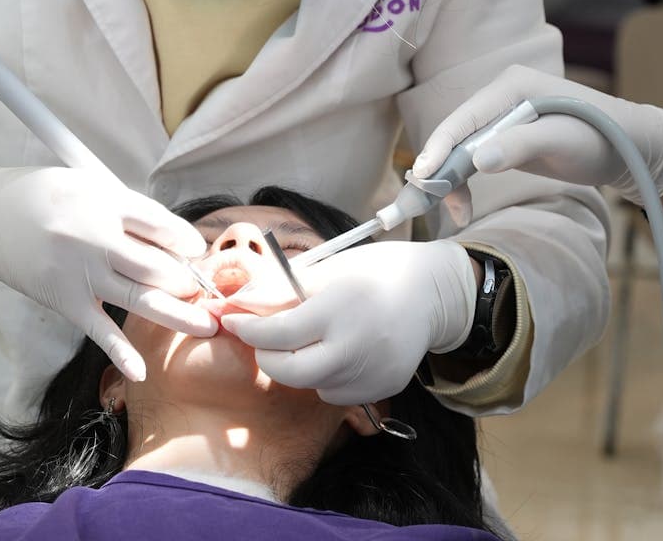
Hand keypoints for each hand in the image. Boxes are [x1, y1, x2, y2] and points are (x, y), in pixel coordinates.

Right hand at [0, 166, 214, 380]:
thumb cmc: (52, 198)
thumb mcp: (93, 187)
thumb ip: (133, 212)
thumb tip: (179, 241)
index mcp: (104, 204)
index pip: (158, 224)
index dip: (185, 239)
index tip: (199, 249)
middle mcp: (94, 240)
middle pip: (154, 266)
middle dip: (186, 280)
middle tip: (205, 290)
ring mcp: (80, 275)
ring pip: (138, 298)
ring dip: (176, 315)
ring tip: (207, 327)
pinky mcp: (67, 302)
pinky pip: (99, 330)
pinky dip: (120, 352)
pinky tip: (141, 371)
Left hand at [220, 240, 476, 404]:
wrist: (431, 291)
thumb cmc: (373, 271)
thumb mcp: (325, 269)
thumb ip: (279, 291)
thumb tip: (237, 305)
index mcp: (340, 308)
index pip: (279, 332)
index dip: (248, 329)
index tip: (231, 320)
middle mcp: (357, 346)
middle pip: (291, 373)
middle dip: (268, 358)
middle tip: (264, 341)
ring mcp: (372, 373)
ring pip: (313, 385)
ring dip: (299, 367)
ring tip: (314, 338)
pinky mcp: (383, 388)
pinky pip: (337, 392)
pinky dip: (327, 377)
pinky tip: (341, 351)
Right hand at [412, 64, 662, 204]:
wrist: (632, 148)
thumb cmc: (603, 137)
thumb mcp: (563, 141)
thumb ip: (520, 145)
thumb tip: (477, 160)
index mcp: (511, 85)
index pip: (463, 118)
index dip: (439, 148)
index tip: (422, 176)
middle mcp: (499, 97)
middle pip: (454, 135)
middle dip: (438, 170)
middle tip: (422, 203)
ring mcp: (500, 118)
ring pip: (459, 150)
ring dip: (450, 181)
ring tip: (453, 211)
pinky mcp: (504, 139)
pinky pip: (472, 160)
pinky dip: (463, 182)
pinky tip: (463, 206)